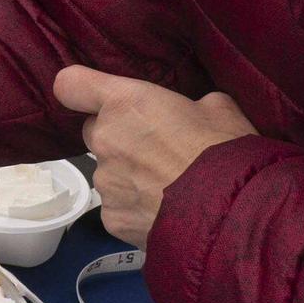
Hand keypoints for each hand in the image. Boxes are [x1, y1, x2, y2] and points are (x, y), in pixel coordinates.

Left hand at [53, 66, 258, 246]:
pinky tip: (166, 213)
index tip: (93, 99)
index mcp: (123, 103)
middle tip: (155, 151)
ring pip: (108, 173)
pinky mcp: (111, 218)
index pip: (71, 84)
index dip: (80, 90)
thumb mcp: (219, 109)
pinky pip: (118, 208)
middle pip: (95, 132)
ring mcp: (105, 181)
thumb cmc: (226, 155)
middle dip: (118, 138)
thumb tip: (193, 112)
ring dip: (129, 177)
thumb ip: (189, 105)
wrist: (233, 217)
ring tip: (170, 188)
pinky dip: (136, 210)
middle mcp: (104, 139)